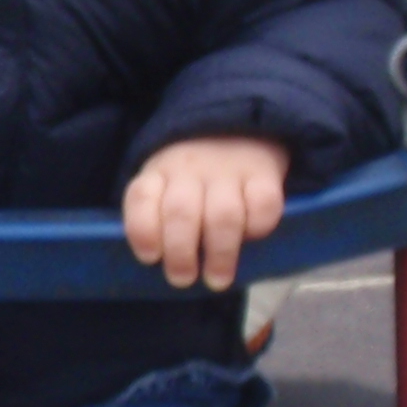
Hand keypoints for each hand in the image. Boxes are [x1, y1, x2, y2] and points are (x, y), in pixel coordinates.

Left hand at [125, 136, 291, 292]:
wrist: (237, 127)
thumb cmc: (192, 176)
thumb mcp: (163, 184)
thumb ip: (157, 217)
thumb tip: (161, 265)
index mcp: (159, 172)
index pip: (142, 197)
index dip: (143, 231)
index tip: (151, 258)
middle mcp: (190, 169)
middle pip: (181, 212)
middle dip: (180, 254)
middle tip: (183, 279)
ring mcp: (229, 170)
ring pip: (223, 215)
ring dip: (219, 254)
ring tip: (217, 279)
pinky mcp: (264, 173)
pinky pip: (264, 204)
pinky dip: (258, 228)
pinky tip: (251, 239)